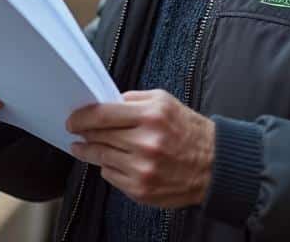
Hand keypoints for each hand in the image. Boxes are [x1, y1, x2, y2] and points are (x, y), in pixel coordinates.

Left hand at [66, 89, 215, 207]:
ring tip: (84, 147)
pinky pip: (111, 176)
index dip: (82, 117)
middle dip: (84, 133)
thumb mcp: (166, 102)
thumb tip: (104, 103)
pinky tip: (112, 161)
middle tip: (77, 131)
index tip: (73, 119)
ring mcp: (143, 169)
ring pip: (100, 157)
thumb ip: (133, 99)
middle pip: (98, 136)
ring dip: (89, 151)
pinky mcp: (142, 189)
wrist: (215, 166)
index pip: (102, 114)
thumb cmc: (190, 132)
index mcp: (152, 116)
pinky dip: (108, 167)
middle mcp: (146, 143)